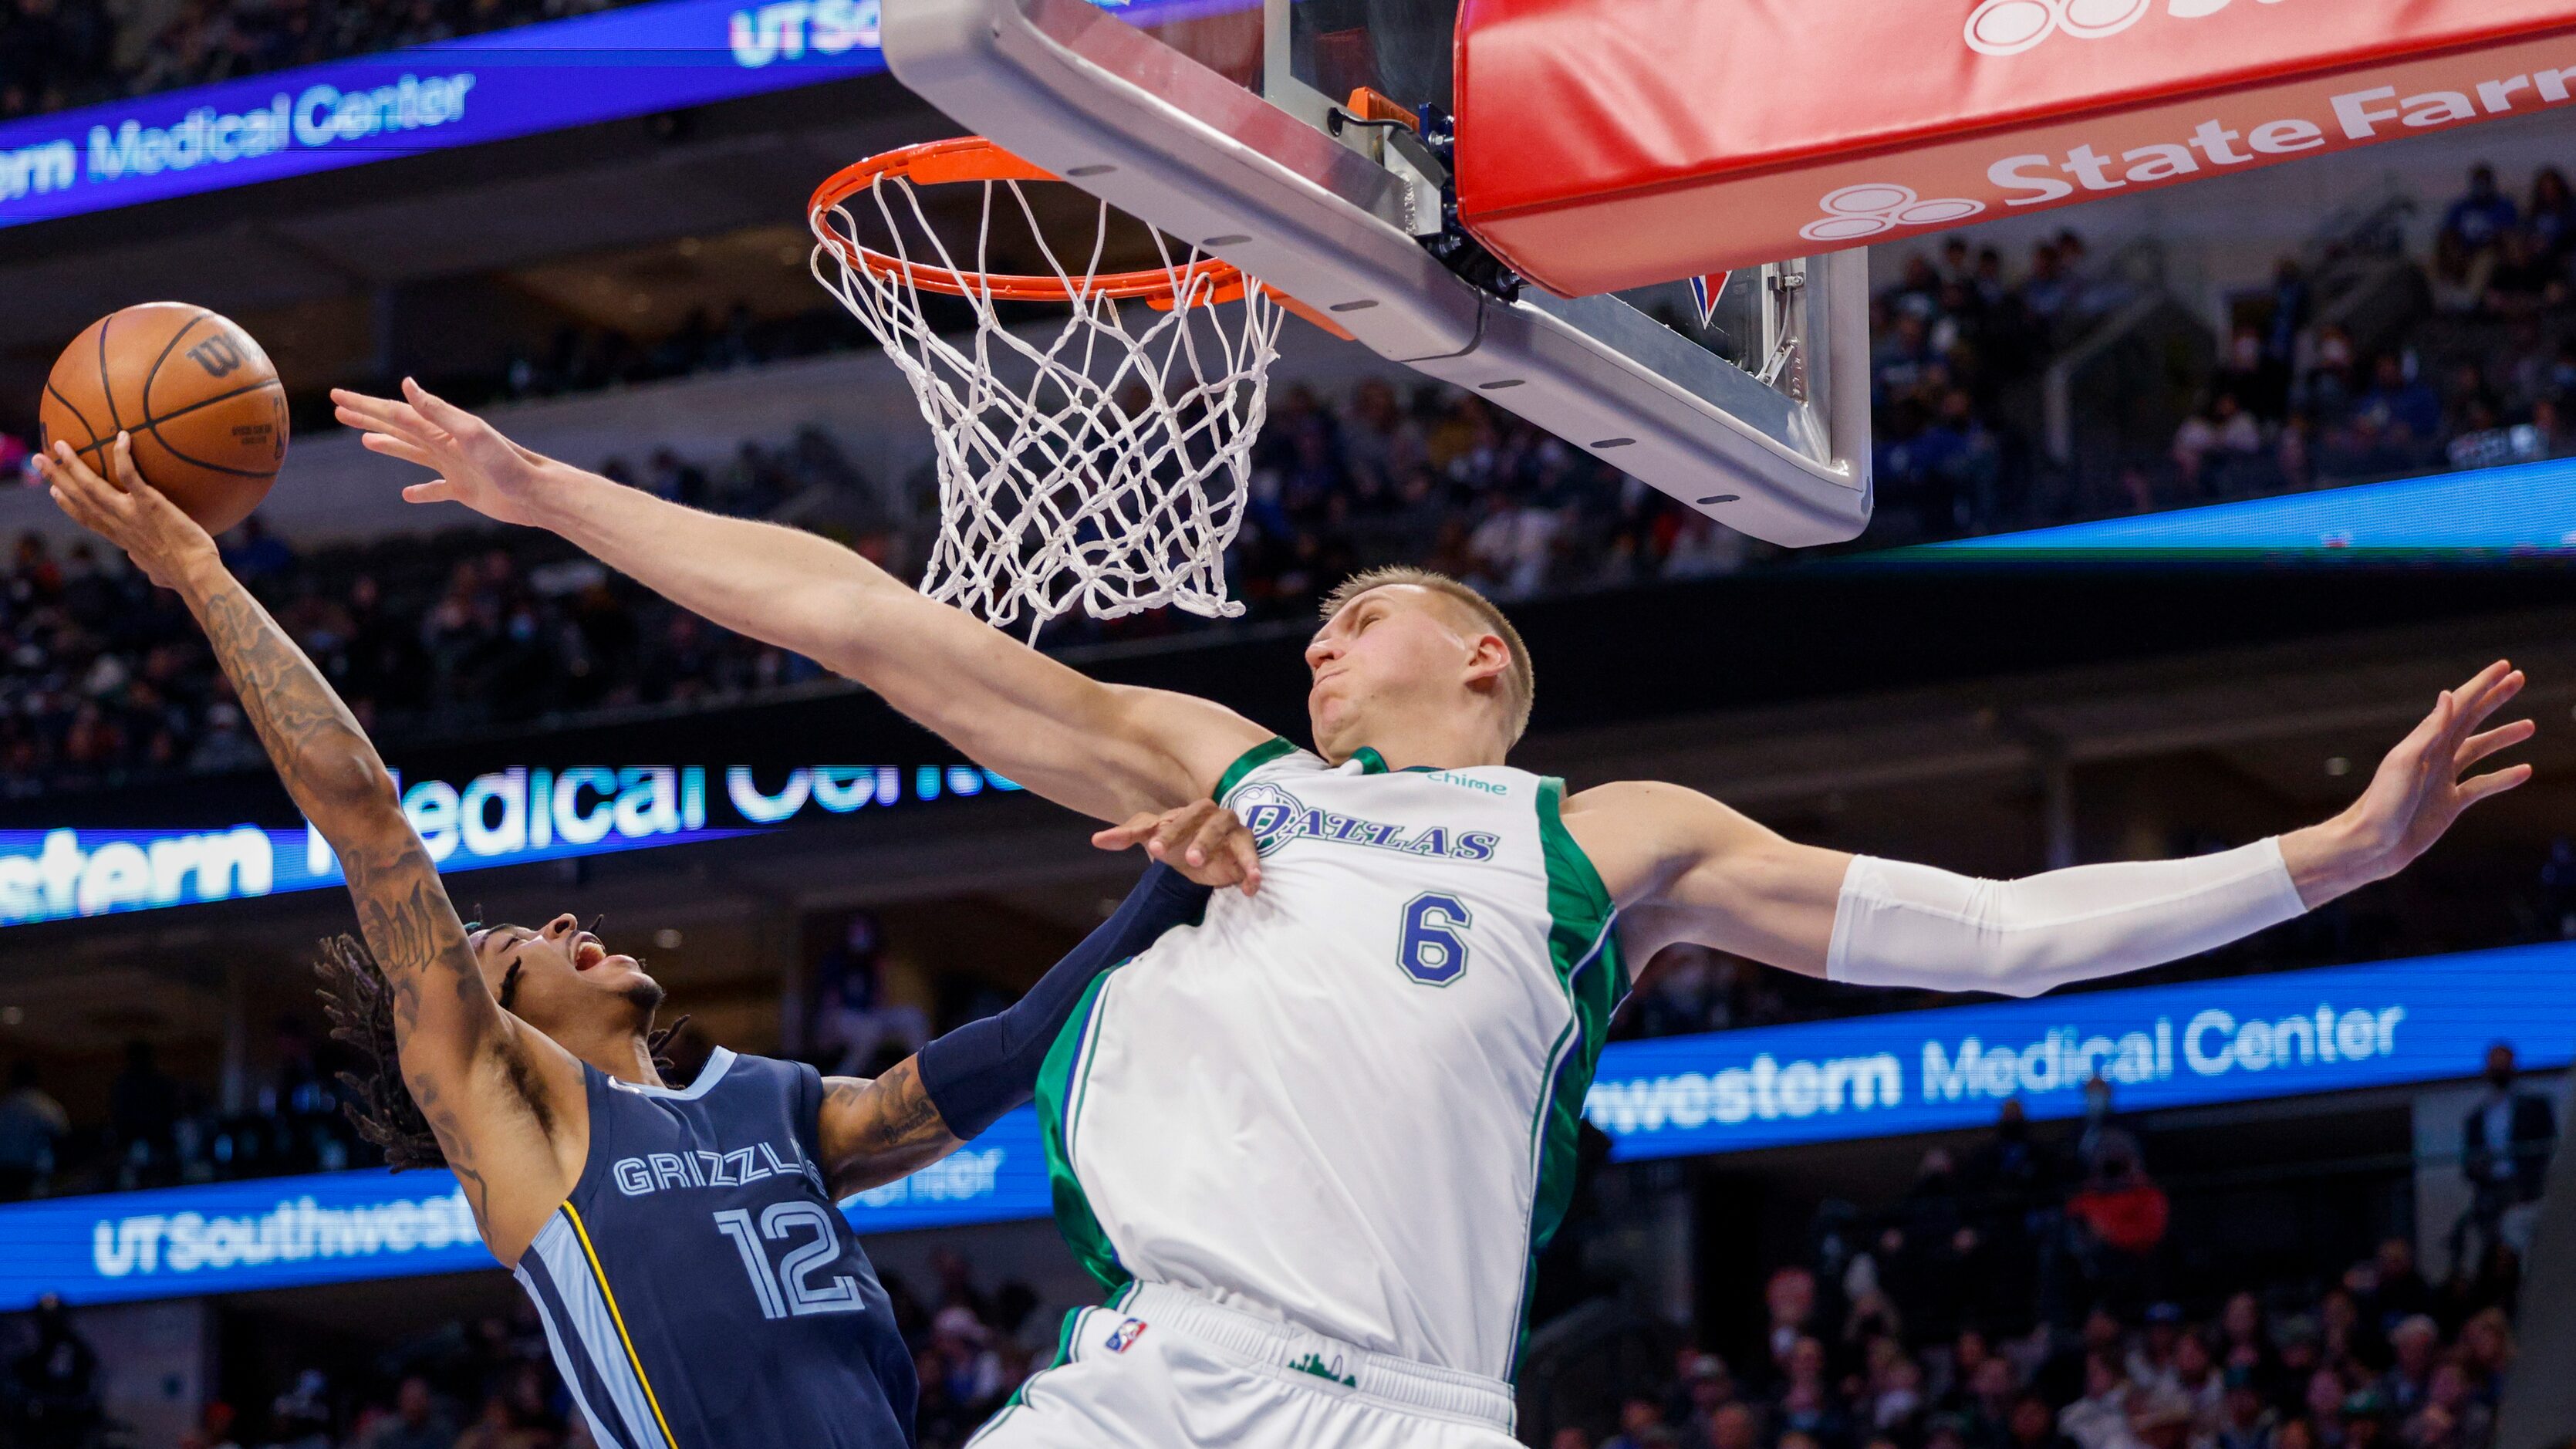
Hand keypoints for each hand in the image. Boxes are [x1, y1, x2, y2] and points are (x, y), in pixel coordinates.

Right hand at [36, 434, 216, 588]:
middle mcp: (118, 524)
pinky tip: (122, 437)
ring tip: (61, 444)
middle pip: (79, 498)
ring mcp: (130, 513)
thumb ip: (149, 565)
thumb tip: (153, 570)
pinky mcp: (149, 504)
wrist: (195, 574)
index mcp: (120, 538)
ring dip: (73, 464)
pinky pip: (130, 475)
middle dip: (56, 478)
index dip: (68, 505)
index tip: (54, 492)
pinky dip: (122, 455)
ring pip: (92, 486)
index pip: (87, 518)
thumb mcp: (158, 571)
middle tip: (39, 459)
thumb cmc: (185, 575)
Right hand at [332, 379, 568, 526]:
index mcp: (442, 429)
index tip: (335, 396)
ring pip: (412, 454)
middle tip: (338, 409)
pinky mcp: (465, 492)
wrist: (537, 493)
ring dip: (388, 445)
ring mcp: (454, 468)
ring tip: (365, 440)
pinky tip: (407, 494)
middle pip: (398, 428)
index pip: (394, 412)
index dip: (364, 405)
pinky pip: (436, 490)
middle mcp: (445, 445)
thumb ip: (438, 411)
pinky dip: (420, 491)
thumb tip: (407, 384)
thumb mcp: (470, 433)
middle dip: (368, 417)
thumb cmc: (508, 462)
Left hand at [1092, 799, 1261, 894]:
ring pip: (1235, 835)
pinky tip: (1250, 887)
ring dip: (1228, 849)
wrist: (1204, 855)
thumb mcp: (1152, 838)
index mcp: (1189, 812)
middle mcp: (1213, 817)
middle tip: (1190, 859)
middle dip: (1199, 839)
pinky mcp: (1246, 850)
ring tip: (1217, 868)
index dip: (1168, 832)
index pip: (1177, 818)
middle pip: (1208, 822)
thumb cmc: (1177, 841)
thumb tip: (1095, 839)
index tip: (1155, 849)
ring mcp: (1233, 832)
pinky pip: (1252, 856)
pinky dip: (1252, 870)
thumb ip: (1127, 835)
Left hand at [2294, 660, 2532, 898]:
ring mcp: (2443, 779)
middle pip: (2471, 719)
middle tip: (2520, 679)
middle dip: (2494, 699)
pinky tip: (2525, 770)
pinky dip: (2503, 778)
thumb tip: (2448, 694)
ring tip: (2530, 725)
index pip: (2460, 705)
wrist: (2371, 844)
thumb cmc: (2382, 803)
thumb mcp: (2407, 762)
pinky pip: (2482, 786)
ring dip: (2503, 737)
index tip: (2506, 667)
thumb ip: (2430, 731)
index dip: (2483, 685)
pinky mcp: (2449, 804)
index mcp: (2425, 741)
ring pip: (2480, 750)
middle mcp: (2435, 755)